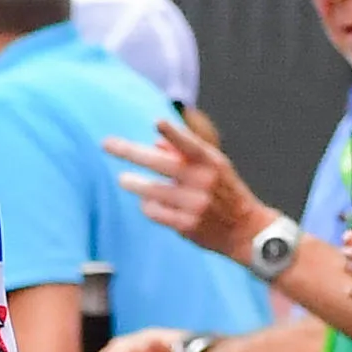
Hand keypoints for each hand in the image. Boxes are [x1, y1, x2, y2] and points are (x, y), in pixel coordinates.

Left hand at [104, 117, 269, 262]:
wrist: (245, 229)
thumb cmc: (223, 191)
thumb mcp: (213, 167)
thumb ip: (186, 154)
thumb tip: (155, 144)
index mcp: (212, 162)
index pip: (191, 145)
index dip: (174, 134)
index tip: (157, 122)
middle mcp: (205, 181)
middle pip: (161, 164)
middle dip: (130, 152)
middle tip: (106, 144)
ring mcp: (195, 203)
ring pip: (151, 189)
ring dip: (133, 183)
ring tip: (124, 180)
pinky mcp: (186, 224)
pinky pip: (154, 211)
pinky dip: (147, 205)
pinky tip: (148, 202)